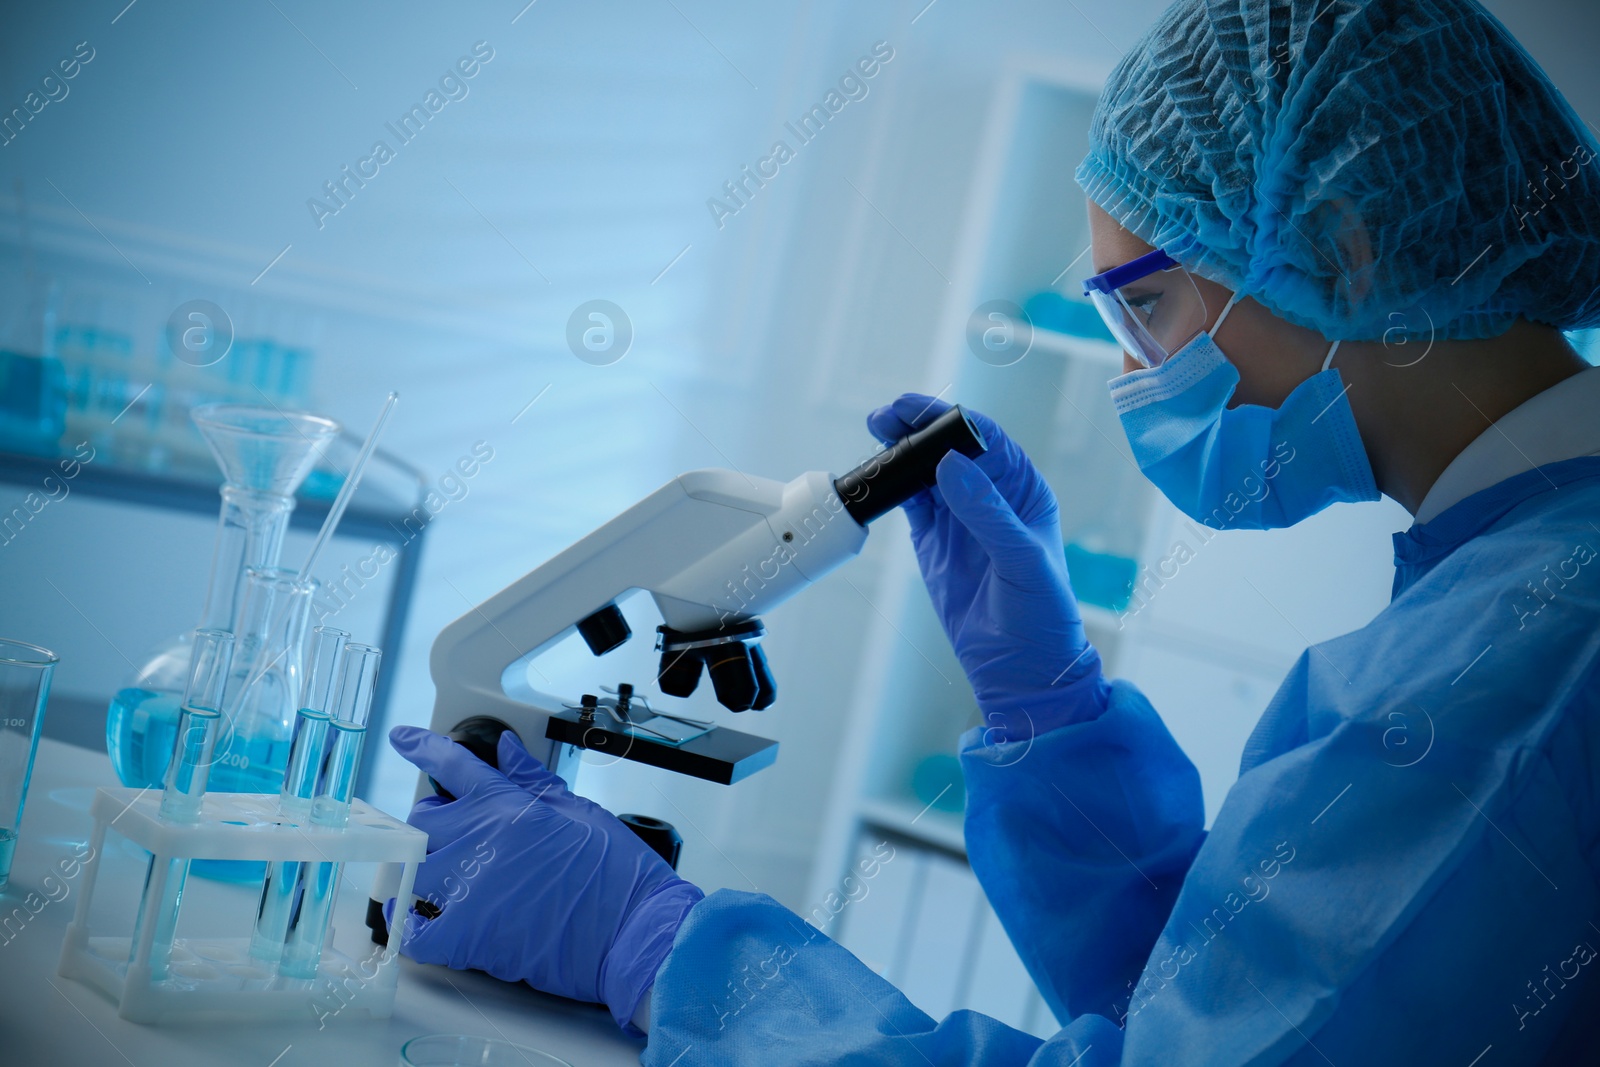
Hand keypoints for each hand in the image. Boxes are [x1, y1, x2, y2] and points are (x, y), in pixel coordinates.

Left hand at [387, 726, 702, 1031]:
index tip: (404, 740)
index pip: (452, 764)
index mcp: (510, 807)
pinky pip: (416, 932)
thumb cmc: (618, 872)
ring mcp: (471, 890)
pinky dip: (415, 928)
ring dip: (421, 874)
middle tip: (449, 834)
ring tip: (441, 882)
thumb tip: (507, 749)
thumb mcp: (580, 811)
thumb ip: (533, 780)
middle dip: (429, 822)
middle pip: (421, 821)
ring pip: (412, 873)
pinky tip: (428, 923)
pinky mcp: (471, 937)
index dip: (421, 747)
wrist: (635, 930)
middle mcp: (482, 842)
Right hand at [866, 394, 1108, 737]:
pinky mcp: (934, 543)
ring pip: (926, 471)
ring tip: (874, 433)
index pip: (987, 440)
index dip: (951, 418)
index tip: (917, 409)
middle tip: (885, 416)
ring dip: (901, 451)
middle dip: (918, 426)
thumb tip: (951, 464)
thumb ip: (987, 512)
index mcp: (1023, 491)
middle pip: (950, 447)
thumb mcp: (1022, 560)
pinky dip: (893, 486)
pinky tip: (878, 473)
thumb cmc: (1042, 616)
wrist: (1020, 669)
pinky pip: (912, 503)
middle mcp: (991, 498)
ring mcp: (960, 519)